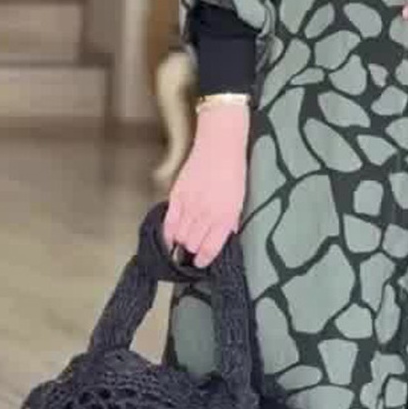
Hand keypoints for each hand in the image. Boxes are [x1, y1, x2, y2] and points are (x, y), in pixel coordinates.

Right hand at [163, 104, 249, 267]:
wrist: (220, 146)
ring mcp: (189, 205)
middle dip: (192, 250)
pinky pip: (168, 223)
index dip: (204, 260)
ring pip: (179, 236)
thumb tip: (223, 238)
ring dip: (181, 241)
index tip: (201, 263)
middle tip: (193, 250)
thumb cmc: (234, 172)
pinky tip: (171, 236)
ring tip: (184, 239)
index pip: (210, 249)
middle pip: (192, 244)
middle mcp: (206, 215)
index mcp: (225, 217)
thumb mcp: (239, 201)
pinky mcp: (177, 196)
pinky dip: (168, 233)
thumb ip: (230, 222)